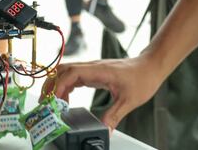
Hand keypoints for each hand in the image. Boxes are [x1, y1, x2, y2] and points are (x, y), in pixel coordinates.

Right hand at [49, 54, 163, 128]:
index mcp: (99, 71)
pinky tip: (67, 98)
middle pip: (63, 70)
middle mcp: (93, 67)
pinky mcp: (95, 72)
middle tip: (46, 103)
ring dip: (57, 85)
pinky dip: (66, 86)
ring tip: (54, 103)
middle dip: (51, 85)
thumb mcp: (129, 101)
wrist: (151, 66)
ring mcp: (93, 68)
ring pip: (67, 72)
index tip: (54, 100)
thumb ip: (114, 116)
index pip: (71, 73)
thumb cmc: (143, 77)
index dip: (59, 86)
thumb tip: (104, 131)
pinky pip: (74, 76)